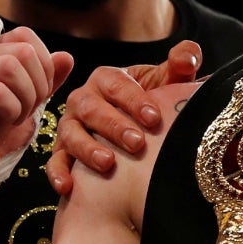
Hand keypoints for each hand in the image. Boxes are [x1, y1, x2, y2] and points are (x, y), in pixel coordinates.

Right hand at [0, 28, 75, 172]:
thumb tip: (66, 57)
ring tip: (18, 116)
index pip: (24, 36)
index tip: (41, 91)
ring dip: (25, 97)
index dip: (43, 64)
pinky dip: (12, 109)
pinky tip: (8, 121)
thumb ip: (47, 79)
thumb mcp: (30, 103)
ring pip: (9, 66)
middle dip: (38, 85)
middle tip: (30, 109)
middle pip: (22, 51)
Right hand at [45, 39, 202, 194]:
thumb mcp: (167, 81)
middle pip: (92, 108)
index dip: (134, 100)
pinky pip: (55, 161)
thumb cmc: (152, 102)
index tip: (154, 118)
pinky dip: (58, 172)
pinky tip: (68, 186)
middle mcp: (84, 99)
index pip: (117, 84)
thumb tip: (187, 57)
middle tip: (137, 143)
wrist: (137, 130)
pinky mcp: (63, 151)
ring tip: (108, 164)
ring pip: (71, 134)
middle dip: (114, 126)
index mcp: (107, 79)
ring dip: (87, 148)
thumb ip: (181, 63)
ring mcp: (71, 126)